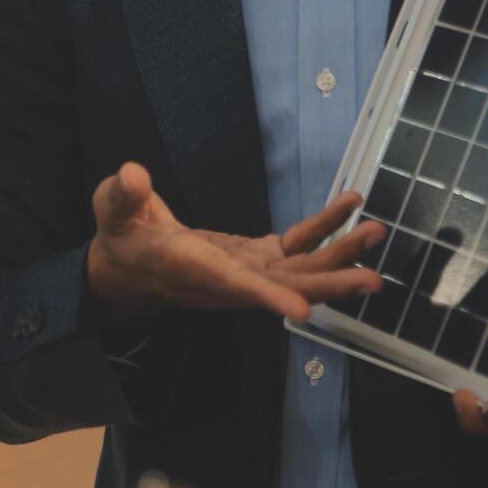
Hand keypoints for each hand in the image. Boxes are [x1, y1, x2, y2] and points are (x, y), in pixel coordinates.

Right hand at [86, 162, 385, 324]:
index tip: (303, 312)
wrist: (129, 266)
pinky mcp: (255, 258)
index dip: (268, 298)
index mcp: (191, 267)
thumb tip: (132, 175)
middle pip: (283, 288)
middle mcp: (226, 278)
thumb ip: (122, 195)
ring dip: (338, 256)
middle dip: (327, 282)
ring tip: (375, 235)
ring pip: (298, 271)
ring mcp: (245, 270)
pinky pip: (296, 247)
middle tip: (371, 278)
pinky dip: (324, 230)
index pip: (232, 285)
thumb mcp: (112, 211)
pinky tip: (349, 208)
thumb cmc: (121, 236)